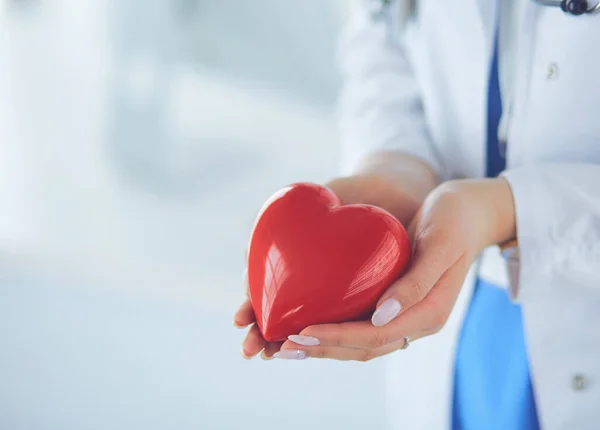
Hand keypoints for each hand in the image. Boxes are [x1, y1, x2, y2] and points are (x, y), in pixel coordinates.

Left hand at [234, 153, 438, 358]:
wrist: (470, 212)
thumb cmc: (455, 221)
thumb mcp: (440, 245)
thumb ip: (416, 283)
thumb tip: (381, 316)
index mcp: (429, 312)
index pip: (376, 335)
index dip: (337, 337)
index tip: (302, 332)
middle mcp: (415, 321)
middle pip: (364, 347)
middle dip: (322, 349)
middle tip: (282, 346)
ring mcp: (405, 315)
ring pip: (361, 343)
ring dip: (325, 347)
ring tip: (286, 345)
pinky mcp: (395, 303)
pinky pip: (362, 326)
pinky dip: (335, 331)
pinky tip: (309, 325)